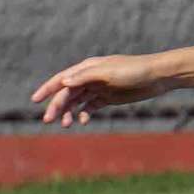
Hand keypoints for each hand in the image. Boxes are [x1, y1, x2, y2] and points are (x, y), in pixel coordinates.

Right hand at [32, 55, 176, 125]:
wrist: (158, 76)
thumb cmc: (134, 70)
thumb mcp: (108, 72)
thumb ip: (86, 77)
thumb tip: (64, 82)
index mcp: (87, 68)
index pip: (61, 79)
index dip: (47, 89)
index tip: (34, 101)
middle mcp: (90, 78)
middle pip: (67, 93)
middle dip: (57, 106)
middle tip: (49, 120)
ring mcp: (99, 88)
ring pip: (77, 102)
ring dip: (69, 112)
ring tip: (66, 125)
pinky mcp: (108, 98)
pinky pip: (90, 107)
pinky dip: (83, 114)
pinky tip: (82, 121)